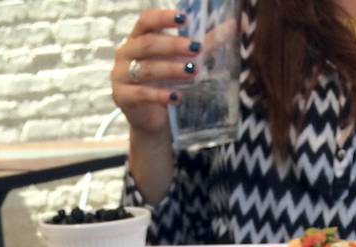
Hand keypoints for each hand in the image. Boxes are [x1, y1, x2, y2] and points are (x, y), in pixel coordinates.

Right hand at [112, 8, 198, 137]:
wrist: (153, 120)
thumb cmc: (167, 83)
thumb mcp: (184, 60)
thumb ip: (206, 44)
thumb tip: (235, 25)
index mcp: (138, 38)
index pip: (146, 21)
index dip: (163, 18)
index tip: (184, 20)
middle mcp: (125, 54)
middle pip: (148, 44)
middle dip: (173, 46)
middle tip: (196, 50)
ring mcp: (120, 76)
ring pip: (146, 69)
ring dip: (171, 69)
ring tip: (192, 72)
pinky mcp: (122, 97)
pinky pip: (142, 94)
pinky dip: (161, 95)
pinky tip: (177, 97)